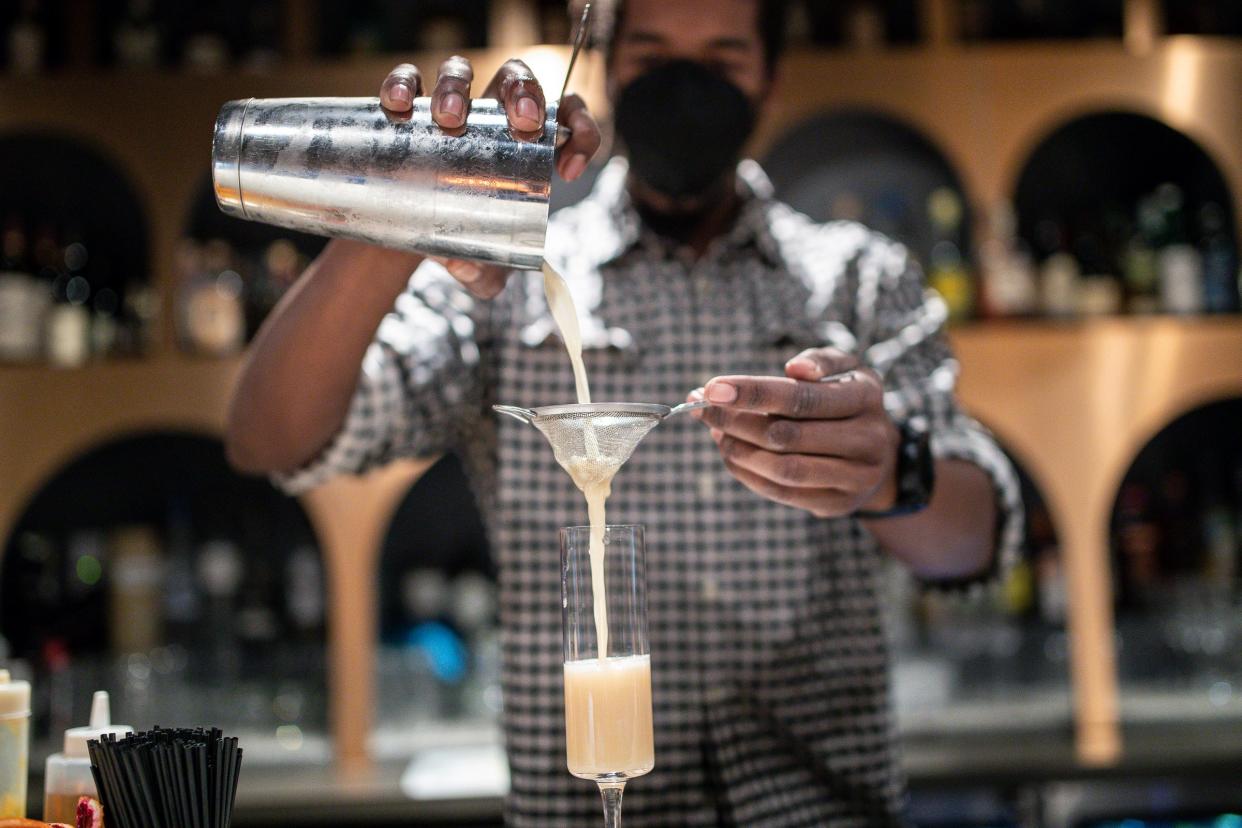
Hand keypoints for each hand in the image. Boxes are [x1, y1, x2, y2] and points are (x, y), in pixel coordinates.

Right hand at [379, 56, 601, 297]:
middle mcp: (492, 114)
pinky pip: (408, 78)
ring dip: (458, 87)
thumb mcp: (483, 264)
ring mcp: (451, 104)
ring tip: (448, 119)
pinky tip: (400, 107)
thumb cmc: (465, 236)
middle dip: (526, 94)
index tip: (570, 171)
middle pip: (517, 79)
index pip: (568, 115)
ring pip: (460, 71)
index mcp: (527, 143)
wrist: (411, 230)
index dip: (581, 132)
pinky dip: (403, 83)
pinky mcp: (409, 105)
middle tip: (523, 125)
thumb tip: (464, 266)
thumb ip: (483, 274)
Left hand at [691, 348, 900, 517]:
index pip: (801, 398)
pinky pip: (783, 493)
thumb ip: (819, 360)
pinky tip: (730, 453)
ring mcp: (856, 476)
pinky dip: (748, 474)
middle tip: (703, 409)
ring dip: (739, 451)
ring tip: (716, 432)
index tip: (712, 389)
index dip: (753, 393)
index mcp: (866, 395)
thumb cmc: (847, 400)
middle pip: (787, 435)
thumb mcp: (844, 369)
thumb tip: (795, 367)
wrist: (880, 454)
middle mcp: (868, 438)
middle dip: (735, 422)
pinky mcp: (839, 504)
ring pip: (784, 469)